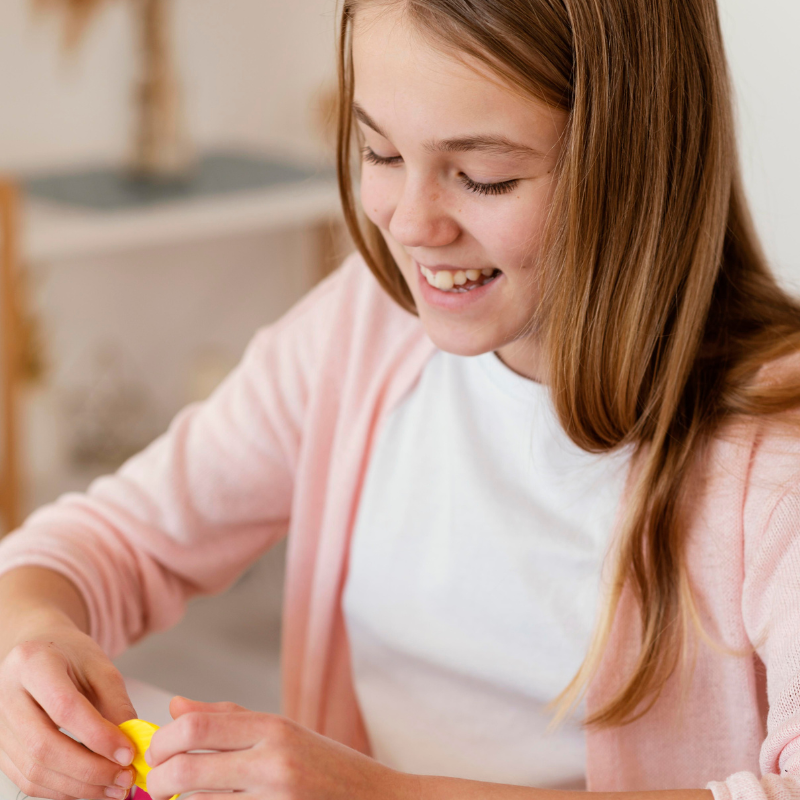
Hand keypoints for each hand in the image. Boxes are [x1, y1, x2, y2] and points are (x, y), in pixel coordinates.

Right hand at [0, 618, 137, 799]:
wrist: (39, 651)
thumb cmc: (69, 655)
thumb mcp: (100, 666)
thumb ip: (116, 703)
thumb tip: (132, 744)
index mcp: (33, 664)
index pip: (65, 708)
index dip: (98, 735)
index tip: (127, 752)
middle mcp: (8, 696)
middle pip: (44, 746)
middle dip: (89, 769)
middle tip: (123, 778)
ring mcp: (0, 726)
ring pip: (34, 770)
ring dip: (78, 786)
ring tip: (114, 787)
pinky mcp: (2, 750)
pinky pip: (28, 780)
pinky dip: (62, 790)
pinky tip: (91, 787)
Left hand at [145, 697, 417, 799]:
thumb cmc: (329, 766)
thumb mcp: (284, 732)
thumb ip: (228, 718)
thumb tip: (176, 706)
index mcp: (274, 728)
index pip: (198, 726)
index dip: (164, 739)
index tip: (158, 751)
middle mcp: (273, 762)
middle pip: (188, 768)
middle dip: (160, 779)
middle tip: (158, 783)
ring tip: (188, 796)